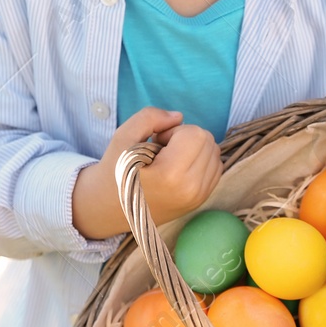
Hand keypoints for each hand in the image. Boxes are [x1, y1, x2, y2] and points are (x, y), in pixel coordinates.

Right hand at [104, 107, 222, 223]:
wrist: (110, 209)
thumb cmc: (116, 171)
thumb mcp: (123, 137)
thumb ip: (150, 117)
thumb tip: (179, 117)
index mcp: (171, 174)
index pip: (196, 134)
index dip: (174, 131)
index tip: (156, 144)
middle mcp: (190, 189)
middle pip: (208, 141)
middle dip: (186, 138)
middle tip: (161, 152)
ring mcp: (198, 198)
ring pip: (215, 154)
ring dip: (194, 150)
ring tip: (169, 161)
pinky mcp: (200, 201)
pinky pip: (215, 168)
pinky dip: (200, 161)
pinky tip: (178, 169)